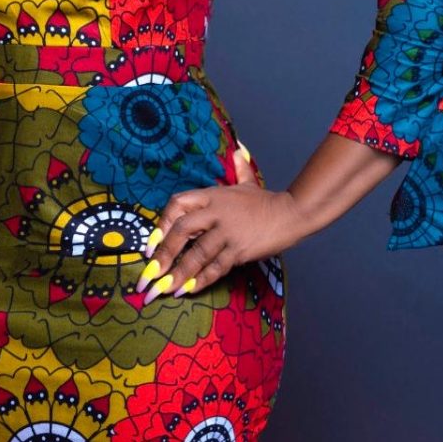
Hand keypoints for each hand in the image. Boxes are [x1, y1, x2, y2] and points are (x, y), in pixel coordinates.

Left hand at [135, 144, 312, 304]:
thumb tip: (237, 152)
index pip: (178, 204)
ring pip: (198, 253)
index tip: (152, 242)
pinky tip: (189, 289)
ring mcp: (228, 232)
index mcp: (212, 195)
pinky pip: (217, 267)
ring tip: (165, 288)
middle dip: (165, 253)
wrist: (291, 214)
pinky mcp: (240, 250)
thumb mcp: (248, 182)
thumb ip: (239, 168)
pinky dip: (202, 279)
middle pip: (183, 230)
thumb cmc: (265, 201)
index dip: (162, 223)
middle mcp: (216, 212)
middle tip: (151, 273)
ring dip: (180, 272)